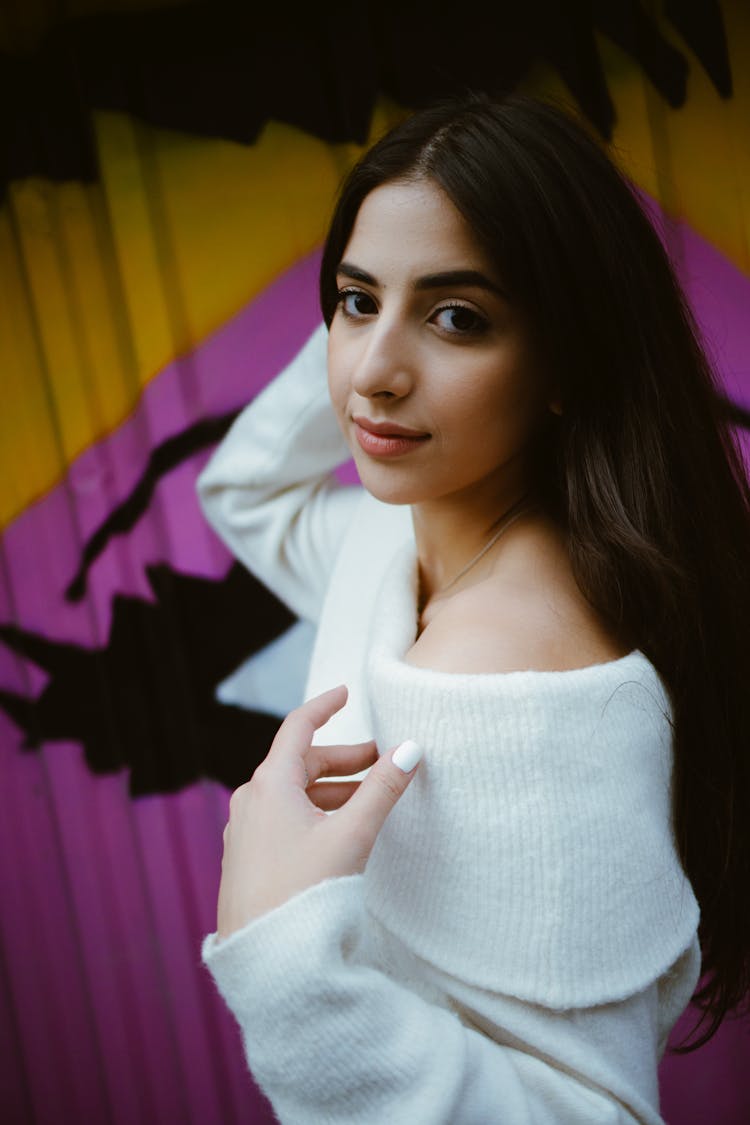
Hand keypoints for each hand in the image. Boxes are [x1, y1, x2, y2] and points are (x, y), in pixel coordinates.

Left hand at [216, 684, 422, 938]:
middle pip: (299, 763)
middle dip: (342, 760)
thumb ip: (382, 789)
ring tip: (367, 801)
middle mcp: (250, 801)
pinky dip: (313, 812)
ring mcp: (245, 831)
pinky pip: (282, 819)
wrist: (264, 959)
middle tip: (380, 762)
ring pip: (291, 794)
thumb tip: (411, 749)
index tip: (345, 694)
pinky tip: (336, 832)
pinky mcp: (247, 859)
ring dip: (330, 790)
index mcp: (270, 784)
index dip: (324, 706)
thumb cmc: (305, 891)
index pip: (298, 727)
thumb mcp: (352, 834)